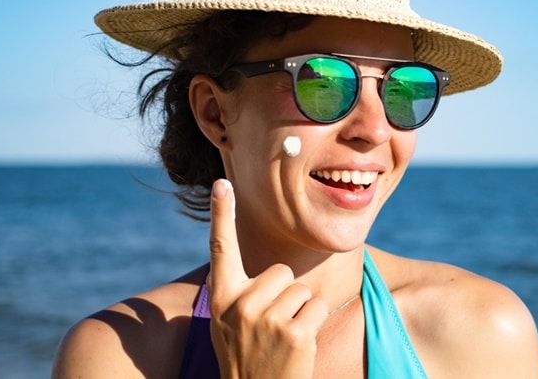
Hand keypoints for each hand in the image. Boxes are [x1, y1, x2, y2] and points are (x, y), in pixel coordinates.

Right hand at [208, 179, 327, 378]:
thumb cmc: (244, 355)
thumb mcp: (226, 323)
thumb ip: (238, 292)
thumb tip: (256, 266)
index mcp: (221, 297)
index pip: (220, 248)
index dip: (222, 214)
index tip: (222, 183)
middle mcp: (240, 305)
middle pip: (280, 271)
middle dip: (283, 294)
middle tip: (270, 325)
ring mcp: (267, 319)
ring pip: (301, 290)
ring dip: (298, 311)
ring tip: (281, 337)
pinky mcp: (295, 333)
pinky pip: (316, 308)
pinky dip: (312, 324)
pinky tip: (296, 346)